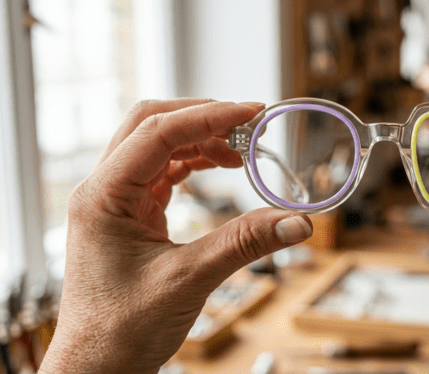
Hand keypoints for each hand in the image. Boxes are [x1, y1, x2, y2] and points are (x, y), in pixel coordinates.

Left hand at [39, 99, 312, 373]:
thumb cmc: (121, 331)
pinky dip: (195, 165)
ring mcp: (116, 201)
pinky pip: (163, 172)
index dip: (210, 116)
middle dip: (203, 118)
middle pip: (151, 125)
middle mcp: (104, 190)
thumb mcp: (189, 280)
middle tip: (251, 123)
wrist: (98, 368)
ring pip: (158, 146)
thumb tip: (299, 221)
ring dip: (202, 141)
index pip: (157, 133)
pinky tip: (223, 170)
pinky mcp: (131, 215)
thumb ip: (245, 243)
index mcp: (104, 196)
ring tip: (244, 152)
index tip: (254, 112)